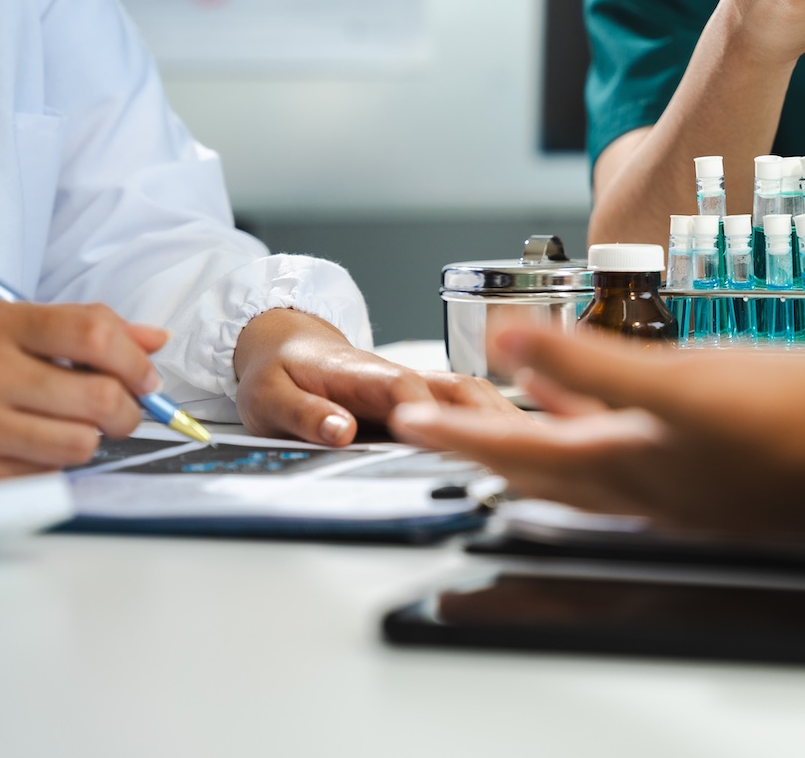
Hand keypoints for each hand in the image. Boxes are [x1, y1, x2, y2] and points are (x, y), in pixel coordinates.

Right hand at [0, 301, 152, 484]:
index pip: (95, 335)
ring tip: (69, 425)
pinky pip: (47, 476)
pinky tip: (31, 445)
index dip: (136, 360)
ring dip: (89, 438)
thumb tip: (155, 341)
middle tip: (121, 409)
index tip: (145, 376)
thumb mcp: (10, 321)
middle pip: (100, 397)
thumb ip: (86, 326)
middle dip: (129, 409)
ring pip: (81, 444)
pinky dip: (52, 464)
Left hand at [232, 308, 514, 444]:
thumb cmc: (280, 374)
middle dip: (493, 418)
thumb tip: (340, 431)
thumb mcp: (269, 397)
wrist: (285, 350)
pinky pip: (470, 406)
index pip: (410, 388)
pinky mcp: (426, 398)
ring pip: (474, 395)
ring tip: (536, 454)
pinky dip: (499, 423)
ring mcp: (419, 385)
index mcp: (365, 374)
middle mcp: (402, 376)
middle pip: (461, 389)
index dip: (434, 413)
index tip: (455, 443)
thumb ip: (304, 414)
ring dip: (505, 419)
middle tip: (522, 452)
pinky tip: (522, 447)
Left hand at [389, 329, 804, 546]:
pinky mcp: (714, 465)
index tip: (408, 415)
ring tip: (495, 405)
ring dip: (532, 431)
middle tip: (431, 418)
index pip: (518, 449)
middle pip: (537, 462)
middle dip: (480, 438)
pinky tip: (601, 396)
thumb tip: (509, 341)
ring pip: (580, 456)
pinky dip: (597, 418)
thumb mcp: (690, 383)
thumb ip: (592, 363)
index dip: (460, 429)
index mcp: (629, 463)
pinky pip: (627, 443)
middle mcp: (645, 481)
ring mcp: (680, 478)